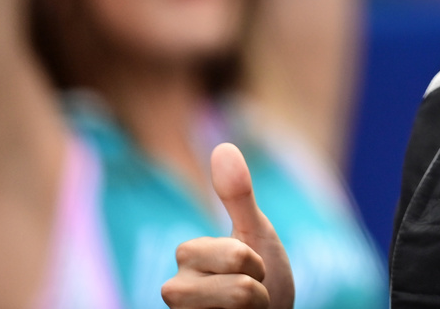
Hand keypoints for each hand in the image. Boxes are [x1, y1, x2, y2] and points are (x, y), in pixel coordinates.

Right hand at [162, 144, 294, 308]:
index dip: (258, 264)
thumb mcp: (256, 232)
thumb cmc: (264, 278)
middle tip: (250, 296)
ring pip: (240, 306)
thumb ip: (238, 195)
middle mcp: (175, 291)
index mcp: (187, 256)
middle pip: (239, 286)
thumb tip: (222, 147)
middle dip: (259, 291)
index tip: (251, 270)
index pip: (238, 257)